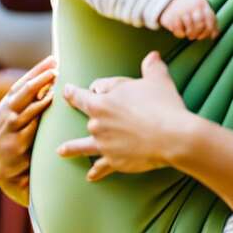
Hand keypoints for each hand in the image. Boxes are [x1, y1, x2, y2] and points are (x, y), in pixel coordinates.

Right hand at [0, 56, 55, 204]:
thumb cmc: (11, 137)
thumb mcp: (13, 117)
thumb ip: (26, 102)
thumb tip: (48, 82)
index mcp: (6, 105)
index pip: (22, 83)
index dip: (37, 70)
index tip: (52, 59)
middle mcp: (5, 114)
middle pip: (24, 92)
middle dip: (40, 78)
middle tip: (55, 69)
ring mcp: (9, 129)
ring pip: (28, 108)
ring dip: (43, 95)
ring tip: (56, 84)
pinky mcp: (15, 144)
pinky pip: (30, 127)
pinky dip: (40, 115)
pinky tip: (50, 107)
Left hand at [58, 51, 192, 180]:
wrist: (172, 137)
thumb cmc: (162, 105)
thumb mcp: (157, 80)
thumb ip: (152, 67)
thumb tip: (153, 55)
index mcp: (102, 102)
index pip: (83, 94)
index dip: (74, 92)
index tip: (67, 90)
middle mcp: (97, 124)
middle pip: (86, 118)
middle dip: (85, 115)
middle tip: (77, 114)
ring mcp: (104, 145)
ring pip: (82, 146)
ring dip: (71, 149)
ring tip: (61, 152)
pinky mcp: (115, 162)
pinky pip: (101, 167)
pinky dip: (96, 172)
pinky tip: (90, 176)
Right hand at [159, 0, 217, 39]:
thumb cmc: (190, 5)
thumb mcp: (202, 7)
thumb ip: (211, 20)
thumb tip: (214, 36)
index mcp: (202, 3)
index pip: (210, 20)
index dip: (209, 31)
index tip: (204, 34)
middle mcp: (192, 6)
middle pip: (200, 25)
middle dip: (198, 34)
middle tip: (195, 36)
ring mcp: (181, 11)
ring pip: (190, 29)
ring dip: (190, 34)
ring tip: (188, 33)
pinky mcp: (171, 17)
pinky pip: (179, 31)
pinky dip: (180, 34)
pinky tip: (180, 30)